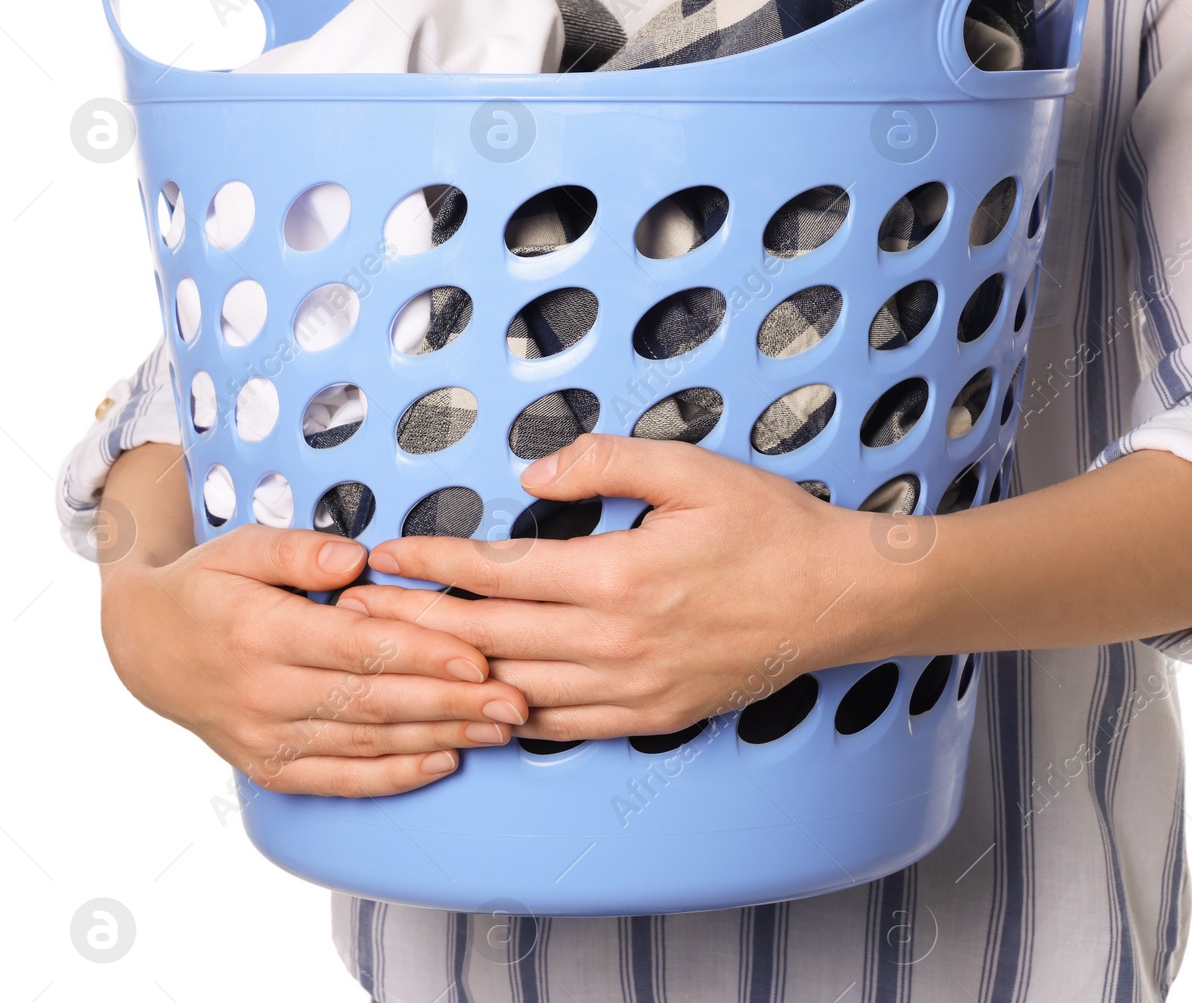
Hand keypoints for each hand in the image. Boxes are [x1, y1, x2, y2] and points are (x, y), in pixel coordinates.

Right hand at [100, 522, 529, 795]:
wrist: (142, 648)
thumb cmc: (207, 586)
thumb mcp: (241, 546)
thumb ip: (300, 549)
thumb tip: (355, 556)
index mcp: (261, 632)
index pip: (359, 647)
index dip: (423, 653)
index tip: (479, 656)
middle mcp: (264, 693)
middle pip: (374, 701)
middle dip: (452, 703)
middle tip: (515, 701)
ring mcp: (266, 738)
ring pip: (366, 743)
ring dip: (439, 739)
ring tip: (500, 729)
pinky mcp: (269, 768)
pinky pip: (339, 780)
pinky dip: (393, 777)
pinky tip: (442, 763)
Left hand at [344, 436, 881, 741]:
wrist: (837, 599)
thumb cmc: (769, 528)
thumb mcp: (692, 470)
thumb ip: (605, 464)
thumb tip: (533, 478)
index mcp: (616, 576)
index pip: (496, 574)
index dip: (430, 565)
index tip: (383, 558)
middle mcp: (613, 643)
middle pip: (485, 639)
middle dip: (412, 626)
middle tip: (354, 617)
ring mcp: (632, 689)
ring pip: (513, 693)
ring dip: (448, 679)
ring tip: (396, 665)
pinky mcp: (652, 717)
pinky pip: (561, 727)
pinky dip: (508, 718)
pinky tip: (478, 707)